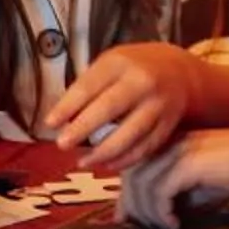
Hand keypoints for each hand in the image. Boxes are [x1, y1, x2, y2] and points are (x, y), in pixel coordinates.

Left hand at [42, 43, 201, 172]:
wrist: (179, 72)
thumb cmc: (132, 68)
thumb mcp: (110, 64)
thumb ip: (89, 87)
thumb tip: (61, 120)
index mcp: (120, 63)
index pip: (89, 86)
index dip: (68, 106)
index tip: (50, 123)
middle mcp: (142, 82)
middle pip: (109, 108)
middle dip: (83, 128)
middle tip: (62, 144)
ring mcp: (158, 105)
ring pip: (130, 134)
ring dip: (103, 152)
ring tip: (82, 161)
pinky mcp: (168, 125)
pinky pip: (145, 148)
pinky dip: (124, 160)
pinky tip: (106, 164)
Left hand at [119, 130, 228, 228]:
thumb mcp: (204, 183)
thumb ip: (178, 192)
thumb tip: (155, 213)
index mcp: (172, 141)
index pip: (135, 165)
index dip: (126, 193)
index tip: (124, 218)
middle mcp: (171, 141)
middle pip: (132, 173)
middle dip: (131, 205)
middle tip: (139, 227)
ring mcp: (179, 149)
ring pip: (142, 184)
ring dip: (147, 212)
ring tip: (163, 227)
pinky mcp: (189, 162)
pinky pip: (160, 191)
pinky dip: (161, 212)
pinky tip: (174, 224)